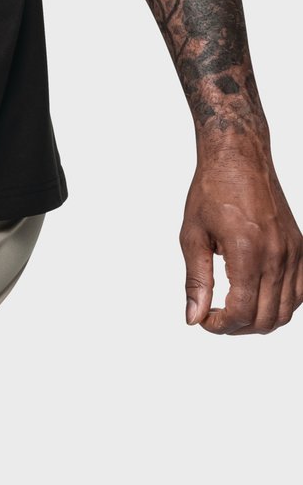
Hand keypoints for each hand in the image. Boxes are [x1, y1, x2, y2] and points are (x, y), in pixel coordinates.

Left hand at [180, 150, 302, 333]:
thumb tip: (193, 317)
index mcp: (248, 251)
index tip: (204, 319)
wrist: (238, 157)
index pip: (242, 312)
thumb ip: (196, 279)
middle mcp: (277, 255)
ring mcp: (294, 252)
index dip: (220, 326)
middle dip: (238, 327)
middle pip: (267, 318)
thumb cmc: (212, 189)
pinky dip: (282, 305)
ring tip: (234, 309)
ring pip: (287, 311)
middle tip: (216, 317)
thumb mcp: (192, 234)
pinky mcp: (300, 248)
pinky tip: (257, 296)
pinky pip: (300, 292)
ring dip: (260, 320)